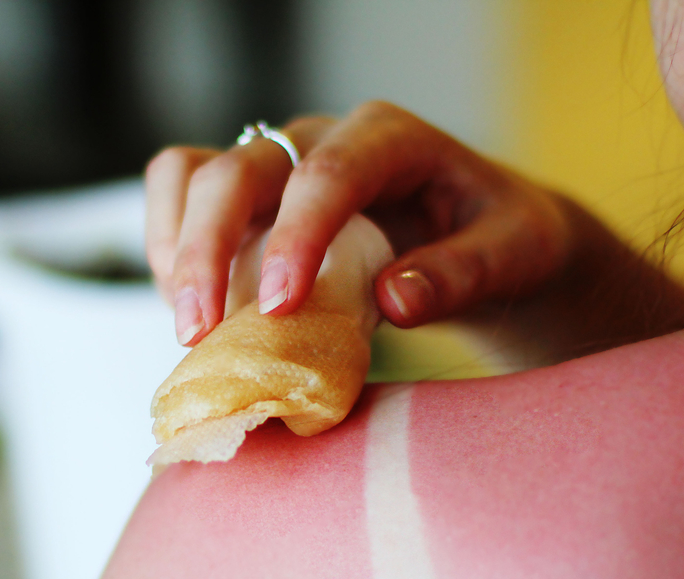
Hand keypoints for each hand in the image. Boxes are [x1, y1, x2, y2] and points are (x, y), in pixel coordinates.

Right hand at [145, 101, 576, 345]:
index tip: (279, 306)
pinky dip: (172, 254)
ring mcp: (278, 168)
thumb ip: (462, 273)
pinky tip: (197, 315)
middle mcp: (321, 140)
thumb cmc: (500, 239)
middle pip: (237, 169)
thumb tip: (395, 300)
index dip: (296, 236)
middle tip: (198, 333)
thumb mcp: (512, 254)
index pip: (328, 172)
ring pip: (190, 174)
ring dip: (174, 249)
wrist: (482, 236)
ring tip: (189, 327)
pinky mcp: (251, 202)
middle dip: (206, 249)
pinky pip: (182, 202)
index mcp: (390, 140)